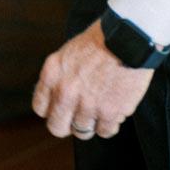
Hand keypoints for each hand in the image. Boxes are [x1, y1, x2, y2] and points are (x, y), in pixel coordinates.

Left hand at [32, 19, 152, 139]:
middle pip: (57, 127)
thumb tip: (58, 98)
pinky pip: (105, 132)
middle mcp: (65, 92)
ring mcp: (87, 104)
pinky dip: (111, 124)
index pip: (40, 108)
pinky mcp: (110, 113)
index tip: (62, 109)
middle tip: (79, 117)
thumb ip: (60, 76)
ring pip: (82, 132)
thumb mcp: (69, 52)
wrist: (128, 37)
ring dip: (92, 122)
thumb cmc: (101, 40)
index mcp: (52, 73)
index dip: (52, 110)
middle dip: (68, 125)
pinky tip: (115, 109)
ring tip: (102, 107)